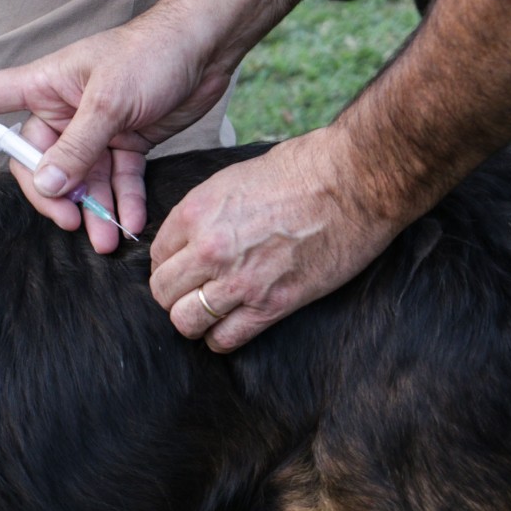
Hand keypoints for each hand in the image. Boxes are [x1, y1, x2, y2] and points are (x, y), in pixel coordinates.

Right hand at [0, 8, 234, 248]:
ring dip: (92, 208)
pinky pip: (115, 178)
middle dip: (53, 196)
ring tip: (106, 239)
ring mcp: (93, 127)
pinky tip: (131, 222)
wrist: (207, 45)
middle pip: (37, 161)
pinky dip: (122, 200)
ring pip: (80, 178)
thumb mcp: (111, 103)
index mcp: (44, 85)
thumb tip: (45, 185)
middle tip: (71, 223)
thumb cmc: (152, 54)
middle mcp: (62, 108)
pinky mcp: (124, 140)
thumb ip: (77, 148)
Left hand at [148, 128, 403, 351]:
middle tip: (194, 293)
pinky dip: (222, 339)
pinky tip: (233, 326)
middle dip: (174, 296)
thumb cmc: (301, 170)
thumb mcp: (232, 180)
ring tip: (211, 313)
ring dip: (194, 322)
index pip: (156, 256)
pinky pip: (226, 339)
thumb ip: (204, 212)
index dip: (169, 265)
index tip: (185, 269)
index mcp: (195, 213)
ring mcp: (239, 280)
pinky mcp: (272, 304)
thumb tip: (191, 237)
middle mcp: (209, 249)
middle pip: (163, 293)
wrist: (354, 181)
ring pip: (185, 322)